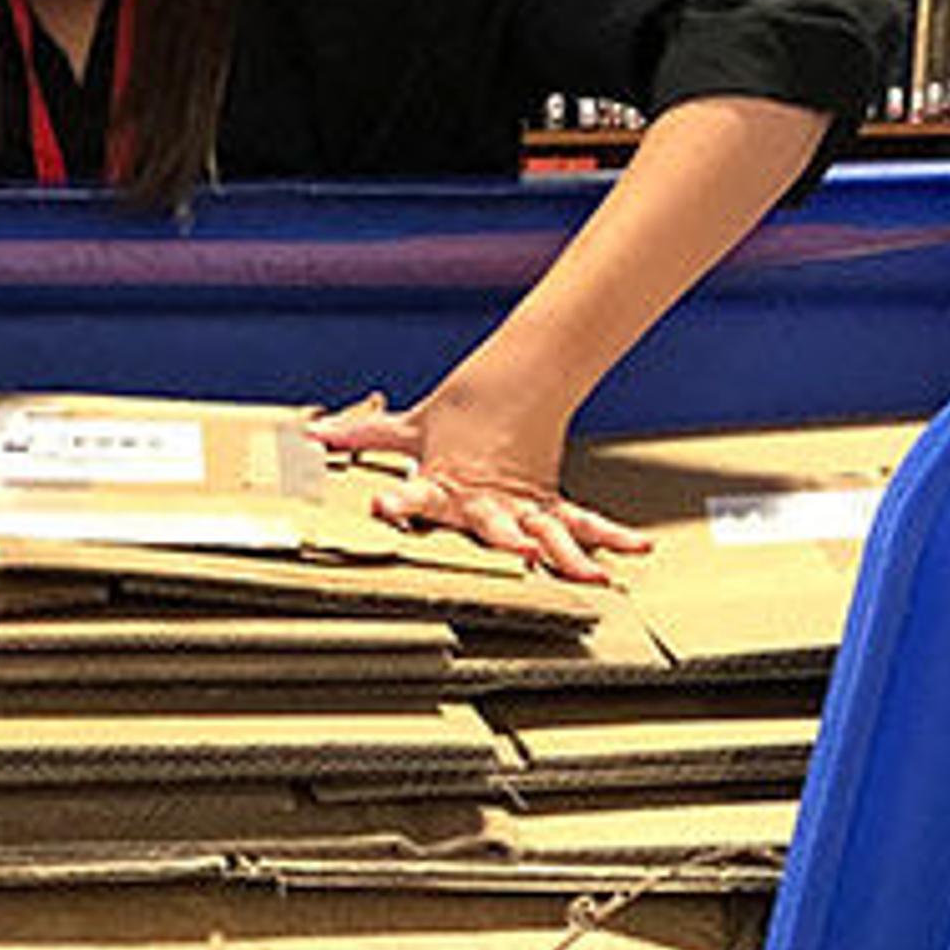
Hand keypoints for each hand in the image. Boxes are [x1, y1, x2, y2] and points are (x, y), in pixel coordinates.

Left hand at [306, 376, 651, 585]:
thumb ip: (364, 435)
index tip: (381, 502)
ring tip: (592, 578)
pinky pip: (581, 520)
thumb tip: (313, 436)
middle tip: (518, 557)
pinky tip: (636, 551)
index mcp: (444, 481)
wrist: (521, 371)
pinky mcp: (547, 500)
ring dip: (568, 554)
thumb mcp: (411, 424)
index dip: (398, 499)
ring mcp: (522, 500)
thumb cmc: (466, 403)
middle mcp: (486, 497)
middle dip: (504, 541)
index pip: (415, 492)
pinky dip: (609, 536)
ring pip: (546, 531)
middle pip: (495, 524)